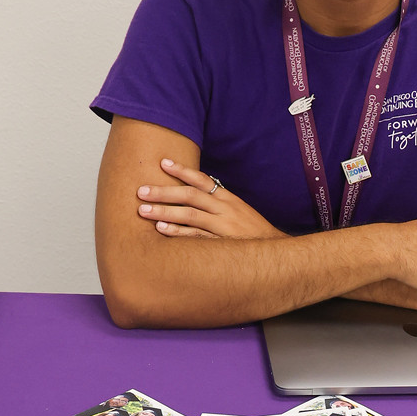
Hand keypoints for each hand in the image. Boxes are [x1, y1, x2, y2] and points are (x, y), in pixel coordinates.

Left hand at [137, 160, 285, 239]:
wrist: (275, 253)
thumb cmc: (253, 233)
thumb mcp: (238, 212)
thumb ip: (218, 203)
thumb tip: (196, 192)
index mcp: (228, 199)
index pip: (202, 180)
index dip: (182, 170)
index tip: (162, 162)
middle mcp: (225, 210)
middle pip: (190, 195)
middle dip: (164, 192)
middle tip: (141, 191)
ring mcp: (222, 227)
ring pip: (190, 215)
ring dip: (165, 212)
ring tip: (143, 210)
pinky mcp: (221, 245)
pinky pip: (196, 237)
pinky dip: (178, 233)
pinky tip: (162, 230)